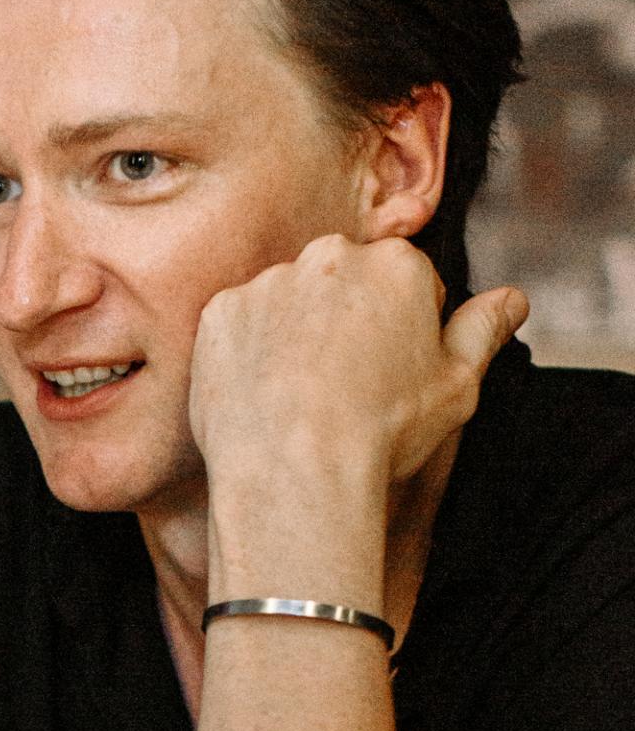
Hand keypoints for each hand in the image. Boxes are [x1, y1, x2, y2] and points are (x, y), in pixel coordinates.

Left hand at [189, 236, 527, 526]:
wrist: (296, 473)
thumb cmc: (383, 433)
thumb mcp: (458, 386)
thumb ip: (482, 331)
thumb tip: (511, 299)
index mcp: (396, 264)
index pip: (405, 282)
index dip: (403, 332)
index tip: (391, 374)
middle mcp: (329, 257)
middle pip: (343, 282)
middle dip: (347, 321)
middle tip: (345, 388)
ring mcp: (269, 282)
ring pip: (288, 301)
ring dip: (294, 335)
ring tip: (300, 399)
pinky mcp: (219, 314)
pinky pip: (238, 326)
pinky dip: (248, 354)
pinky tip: (263, 397)